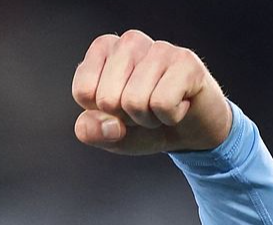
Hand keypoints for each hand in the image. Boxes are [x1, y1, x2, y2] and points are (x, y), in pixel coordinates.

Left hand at [71, 31, 231, 155]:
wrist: (189, 132)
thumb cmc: (145, 125)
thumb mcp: (108, 135)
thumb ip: (90, 131)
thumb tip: (109, 125)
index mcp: (103, 50)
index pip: (83, 91)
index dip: (102, 114)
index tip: (120, 108)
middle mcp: (129, 42)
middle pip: (107, 99)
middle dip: (126, 118)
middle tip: (145, 109)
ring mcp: (159, 48)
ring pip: (134, 102)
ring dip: (149, 119)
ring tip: (161, 107)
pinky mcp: (186, 60)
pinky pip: (162, 104)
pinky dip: (170, 117)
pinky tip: (180, 105)